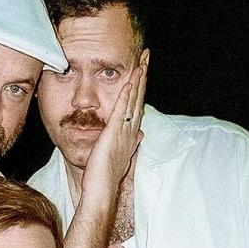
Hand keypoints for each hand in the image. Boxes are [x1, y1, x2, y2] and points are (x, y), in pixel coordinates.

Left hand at [81, 64, 147, 192]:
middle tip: (147, 58)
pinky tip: (130, 81)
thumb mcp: (119, 154)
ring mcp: (124, 131)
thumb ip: (130, 142)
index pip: (138, 106)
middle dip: (143, 77)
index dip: (141, 88)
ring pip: (133, 101)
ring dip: (138, 81)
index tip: (144, 71)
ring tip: (142, 62)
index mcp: (131, 134)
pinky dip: (127, 94)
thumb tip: (141, 133)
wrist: (102, 190)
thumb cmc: (105, 175)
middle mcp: (131, 130)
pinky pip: (122, 109)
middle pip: (139, 98)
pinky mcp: (114, 132)